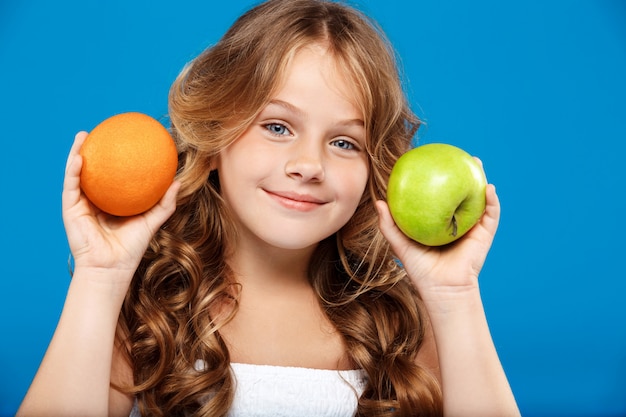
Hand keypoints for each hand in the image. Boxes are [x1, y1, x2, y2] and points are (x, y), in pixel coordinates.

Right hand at [62, 132, 179, 282]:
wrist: (112, 268)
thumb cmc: (131, 249)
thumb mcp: (151, 221)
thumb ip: (164, 203)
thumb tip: (178, 181)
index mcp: (111, 203)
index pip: (112, 178)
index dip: (114, 160)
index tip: (121, 140)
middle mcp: (94, 201)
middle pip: (92, 172)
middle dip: (93, 150)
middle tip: (99, 131)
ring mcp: (81, 205)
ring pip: (77, 174)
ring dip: (76, 153)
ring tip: (82, 135)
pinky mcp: (70, 210)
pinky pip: (71, 186)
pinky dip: (73, 170)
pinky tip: (78, 157)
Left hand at [376, 162, 499, 303]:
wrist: (442, 289)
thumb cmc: (420, 270)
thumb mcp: (401, 244)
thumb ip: (389, 225)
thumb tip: (379, 201)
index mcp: (439, 222)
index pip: (438, 196)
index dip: (437, 179)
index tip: (432, 161)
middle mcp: (457, 222)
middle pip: (460, 192)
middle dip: (461, 173)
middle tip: (457, 155)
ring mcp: (472, 227)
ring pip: (479, 199)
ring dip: (481, 179)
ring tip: (477, 163)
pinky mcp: (484, 235)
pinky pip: (491, 214)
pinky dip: (492, 201)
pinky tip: (488, 188)